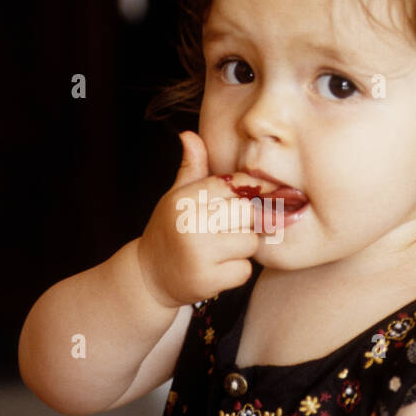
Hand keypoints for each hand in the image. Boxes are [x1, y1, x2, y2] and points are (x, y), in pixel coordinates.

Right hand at [137, 129, 259, 308]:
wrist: (148, 277)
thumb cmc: (169, 231)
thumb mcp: (176, 197)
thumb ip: (191, 168)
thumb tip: (189, 135)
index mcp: (184, 199)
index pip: (233, 185)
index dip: (254, 188)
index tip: (267, 193)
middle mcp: (189, 223)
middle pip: (248, 213)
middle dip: (246, 222)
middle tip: (228, 229)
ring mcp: (198, 254)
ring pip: (250, 243)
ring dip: (241, 249)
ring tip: (219, 250)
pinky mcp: (207, 280)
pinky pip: (244, 271)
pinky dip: (235, 272)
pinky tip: (216, 270)